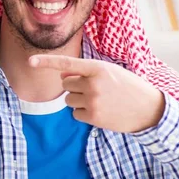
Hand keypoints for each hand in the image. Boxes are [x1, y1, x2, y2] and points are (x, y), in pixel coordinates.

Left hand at [29, 55, 165, 133]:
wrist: (148, 109)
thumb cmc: (127, 87)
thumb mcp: (110, 72)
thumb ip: (86, 72)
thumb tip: (62, 75)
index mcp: (98, 68)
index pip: (67, 63)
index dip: (46, 62)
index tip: (30, 61)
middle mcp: (93, 84)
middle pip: (65, 84)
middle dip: (75, 87)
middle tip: (95, 89)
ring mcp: (93, 101)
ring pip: (68, 100)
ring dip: (79, 100)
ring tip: (100, 100)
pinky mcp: (93, 117)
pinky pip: (75, 114)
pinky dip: (84, 113)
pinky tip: (101, 111)